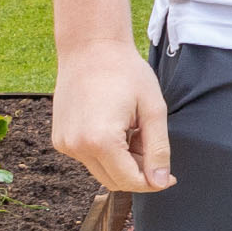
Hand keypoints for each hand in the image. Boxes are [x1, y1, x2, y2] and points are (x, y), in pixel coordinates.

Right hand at [52, 43, 173, 193]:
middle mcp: (76, 147)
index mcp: (100, 141)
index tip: (170, 177)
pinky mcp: (60, 140)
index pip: (129, 181)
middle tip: (150, 141)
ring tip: (133, 129)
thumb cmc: (126, 72)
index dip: (153, 182)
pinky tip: (115, 125)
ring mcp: (64, 144)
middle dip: (137, 171)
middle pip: (113, 181)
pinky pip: (88, 158)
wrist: (91, 48)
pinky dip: (106, 152)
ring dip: (122, 162)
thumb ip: (158, 149)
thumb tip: (160, 182)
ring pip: (101, 172)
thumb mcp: (153, 109)